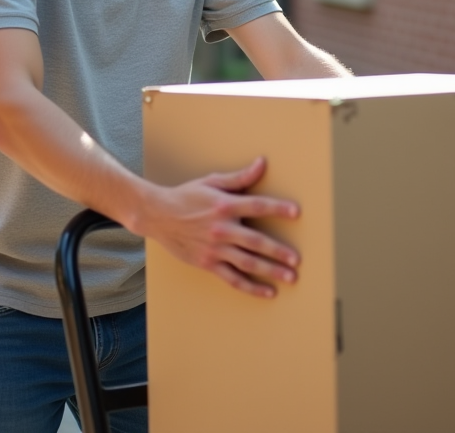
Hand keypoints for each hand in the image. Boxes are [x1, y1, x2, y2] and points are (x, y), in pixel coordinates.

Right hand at [139, 157, 300, 297]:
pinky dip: (251, 287)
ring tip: (290, 277)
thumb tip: (262, 163)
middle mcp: (221, 228)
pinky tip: (267, 292)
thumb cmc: (186, 196)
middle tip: (297, 260)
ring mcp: (214, 248)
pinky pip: (232, 278)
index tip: (296, 213)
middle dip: (278, 251)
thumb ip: (240, 178)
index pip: (257, 206)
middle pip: (256, 241)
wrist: (157, 215)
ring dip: (270, 271)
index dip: (277, 208)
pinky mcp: (207, 263)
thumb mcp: (212, 182)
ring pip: (247, 262)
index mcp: (224, 206)